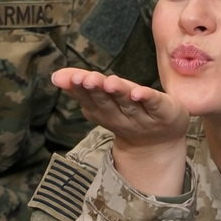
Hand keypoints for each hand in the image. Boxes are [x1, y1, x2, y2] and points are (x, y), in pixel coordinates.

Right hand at [52, 68, 189, 195]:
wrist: (159, 144)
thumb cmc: (127, 114)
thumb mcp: (102, 100)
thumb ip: (80, 86)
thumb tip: (55, 76)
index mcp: (104, 112)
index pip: (90, 100)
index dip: (81, 90)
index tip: (74, 78)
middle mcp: (121, 117)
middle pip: (107, 103)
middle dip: (96, 91)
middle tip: (87, 79)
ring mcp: (143, 117)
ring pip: (129, 104)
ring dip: (119, 93)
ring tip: (109, 81)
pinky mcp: (164, 112)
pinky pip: (155, 105)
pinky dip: (146, 98)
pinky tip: (138, 93)